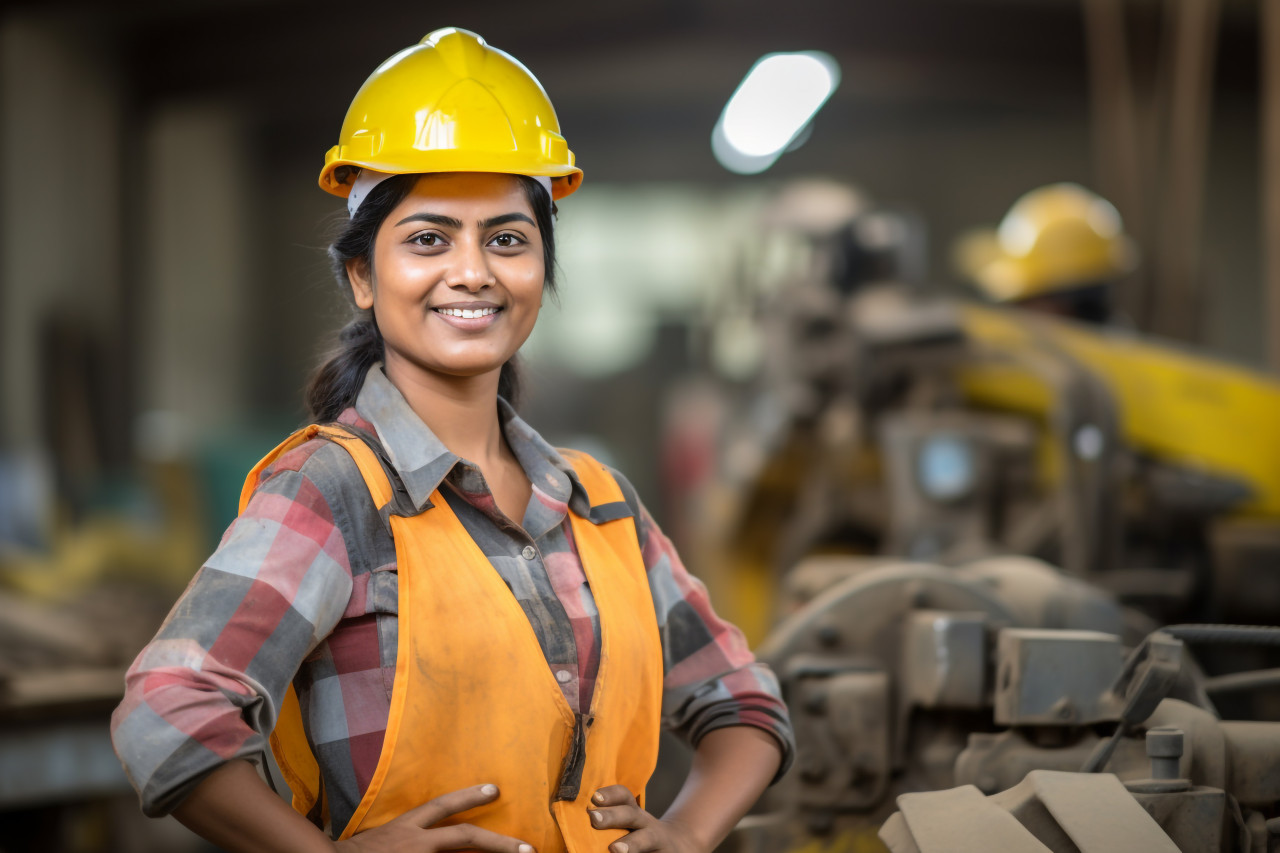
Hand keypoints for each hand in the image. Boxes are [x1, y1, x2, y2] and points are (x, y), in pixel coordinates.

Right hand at [336, 784, 534, 852]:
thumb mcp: (382, 838)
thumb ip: (406, 834)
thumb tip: (431, 835)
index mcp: (405, 828)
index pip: (442, 805)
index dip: (468, 796)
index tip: (494, 790)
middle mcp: (414, 843)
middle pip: (463, 837)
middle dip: (498, 843)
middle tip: (527, 849)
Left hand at [587, 786, 703, 852]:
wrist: (677, 847)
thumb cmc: (639, 837)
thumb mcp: (627, 824)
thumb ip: (608, 822)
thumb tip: (578, 825)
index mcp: (632, 813)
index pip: (623, 796)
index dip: (610, 794)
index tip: (594, 797)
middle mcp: (644, 824)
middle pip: (630, 815)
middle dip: (612, 816)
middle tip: (593, 819)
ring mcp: (656, 840)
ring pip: (645, 839)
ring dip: (631, 844)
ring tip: (615, 850)